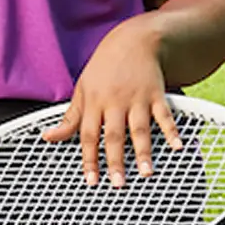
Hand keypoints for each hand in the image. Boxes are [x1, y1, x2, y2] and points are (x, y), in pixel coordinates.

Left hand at [41, 17, 182, 185]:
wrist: (133, 41)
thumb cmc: (104, 69)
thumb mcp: (82, 90)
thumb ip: (69, 118)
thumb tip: (48, 137)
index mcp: (94, 102)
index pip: (89, 135)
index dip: (89, 159)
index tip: (91, 180)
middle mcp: (115, 102)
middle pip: (114, 135)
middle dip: (116, 160)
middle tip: (118, 183)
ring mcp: (137, 98)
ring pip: (139, 129)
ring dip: (144, 152)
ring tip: (147, 173)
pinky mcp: (156, 94)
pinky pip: (164, 115)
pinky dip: (171, 131)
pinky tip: (177, 146)